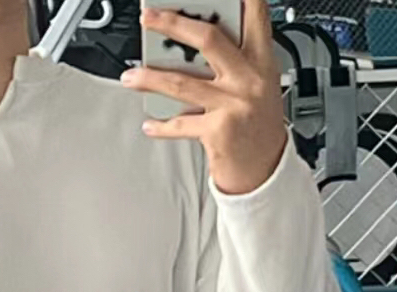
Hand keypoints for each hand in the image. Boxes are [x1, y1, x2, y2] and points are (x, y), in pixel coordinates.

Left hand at [122, 0, 288, 194]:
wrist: (266, 171)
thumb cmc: (258, 124)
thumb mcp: (258, 82)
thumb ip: (235, 57)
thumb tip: (192, 37)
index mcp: (262, 60)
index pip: (255, 14)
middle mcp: (249, 79)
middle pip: (209, 39)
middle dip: (174, 24)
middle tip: (150, 17)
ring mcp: (233, 105)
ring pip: (184, 83)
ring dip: (151, 79)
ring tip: (131, 76)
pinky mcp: (219, 132)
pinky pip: (181, 124)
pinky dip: (162, 126)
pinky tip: (149, 123)